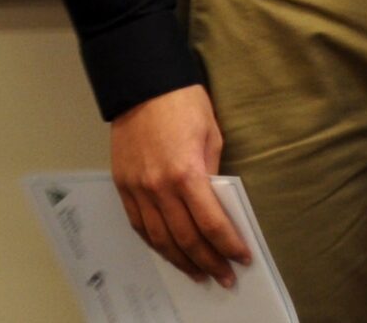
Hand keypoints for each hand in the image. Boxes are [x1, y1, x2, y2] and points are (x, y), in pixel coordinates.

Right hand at [110, 85, 249, 285]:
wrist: (143, 88)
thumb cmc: (184, 105)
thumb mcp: (212, 135)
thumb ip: (213, 173)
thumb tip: (217, 202)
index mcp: (186, 174)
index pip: (211, 222)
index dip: (228, 244)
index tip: (242, 257)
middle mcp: (158, 188)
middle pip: (184, 238)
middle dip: (207, 262)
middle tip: (224, 277)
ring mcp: (137, 190)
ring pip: (159, 238)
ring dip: (181, 260)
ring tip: (199, 274)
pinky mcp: (123, 187)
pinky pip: (140, 225)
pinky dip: (156, 243)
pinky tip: (170, 253)